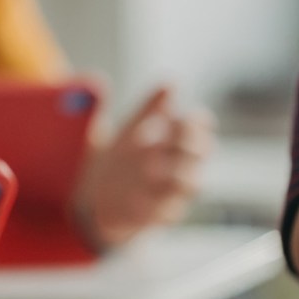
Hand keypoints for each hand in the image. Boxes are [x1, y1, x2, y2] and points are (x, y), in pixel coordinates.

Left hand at [74, 87, 215, 249]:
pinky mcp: (157, 216)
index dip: (197, 122)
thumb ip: (150, 110)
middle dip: (191, 142)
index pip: (198, 129)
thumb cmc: (122, 162)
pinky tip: (144, 194)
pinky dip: (161, 203)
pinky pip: (168, 212)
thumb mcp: (131, 131)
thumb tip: (170, 82)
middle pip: (199, 154)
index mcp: (175, 144)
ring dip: (179, 173)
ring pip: (191, 184)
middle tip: (176, 133)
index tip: (188, 115)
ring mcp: (170, 193)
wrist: (98, 201)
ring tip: (154, 164)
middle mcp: (178, 167)